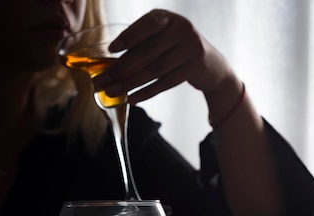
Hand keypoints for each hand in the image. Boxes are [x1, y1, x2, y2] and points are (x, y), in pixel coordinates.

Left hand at [93, 9, 235, 103]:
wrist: (211, 65)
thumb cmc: (176, 50)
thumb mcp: (163, 39)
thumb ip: (142, 44)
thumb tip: (110, 66)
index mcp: (168, 18)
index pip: (148, 24)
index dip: (129, 36)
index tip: (112, 50)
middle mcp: (182, 29)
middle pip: (148, 51)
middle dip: (122, 68)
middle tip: (102, 81)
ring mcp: (190, 48)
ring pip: (155, 69)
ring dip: (131, 83)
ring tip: (112, 92)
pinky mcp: (195, 67)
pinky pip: (166, 82)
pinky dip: (147, 92)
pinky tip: (132, 98)